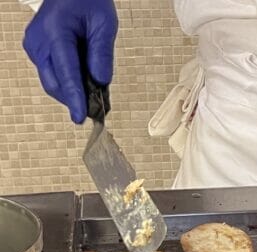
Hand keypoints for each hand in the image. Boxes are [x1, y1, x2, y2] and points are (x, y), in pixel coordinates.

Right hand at [23, 0, 117, 123]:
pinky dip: (68, 83)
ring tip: (94, 97)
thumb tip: (100, 82)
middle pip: (55, 84)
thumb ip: (102, 54)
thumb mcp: (104, 24)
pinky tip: (84, 84)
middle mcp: (39, 42)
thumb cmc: (88, 1)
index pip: (66, 74)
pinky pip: (52, 74)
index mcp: (55, 33)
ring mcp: (34, 47)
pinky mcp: (36, 51)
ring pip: (52, 82)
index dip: (75, 99)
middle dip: (75, 100)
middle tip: (99, 110)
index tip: (80, 117)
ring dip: (72, 93)